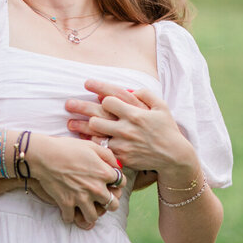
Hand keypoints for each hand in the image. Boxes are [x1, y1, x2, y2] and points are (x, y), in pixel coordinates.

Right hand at [28, 134, 125, 225]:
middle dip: (110, 202)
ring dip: (92, 213)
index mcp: (104, 173)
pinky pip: (71, 218)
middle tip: (102, 198)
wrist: (44, 155)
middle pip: (113, 205)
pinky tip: (68, 209)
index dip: (117, 183)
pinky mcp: (66, 204)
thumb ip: (108, 155)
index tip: (110, 182)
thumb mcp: (91, 146)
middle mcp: (96, 188)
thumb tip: (117, 166)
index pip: (122, 184)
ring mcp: (81, 198)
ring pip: (94, 217)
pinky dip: (70, 216)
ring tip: (87, 207)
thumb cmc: (67, 147)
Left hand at [65, 80, 200, 189]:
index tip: (88, 85)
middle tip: (69, 104)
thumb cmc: (167, 129)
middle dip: (82, 108)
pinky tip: (82, 139)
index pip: (109, 99)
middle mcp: (127, 128)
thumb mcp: (161, 107)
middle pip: (97, 117)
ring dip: (81, 127)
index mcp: (136, 113)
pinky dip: (92, 143)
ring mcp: (123, 144)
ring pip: (95, 134)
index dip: (99, 91)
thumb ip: (145, 94)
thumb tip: (129, 88)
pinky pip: (101, 149)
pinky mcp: (121, 157)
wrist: (173, 156)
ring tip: (69, 123)